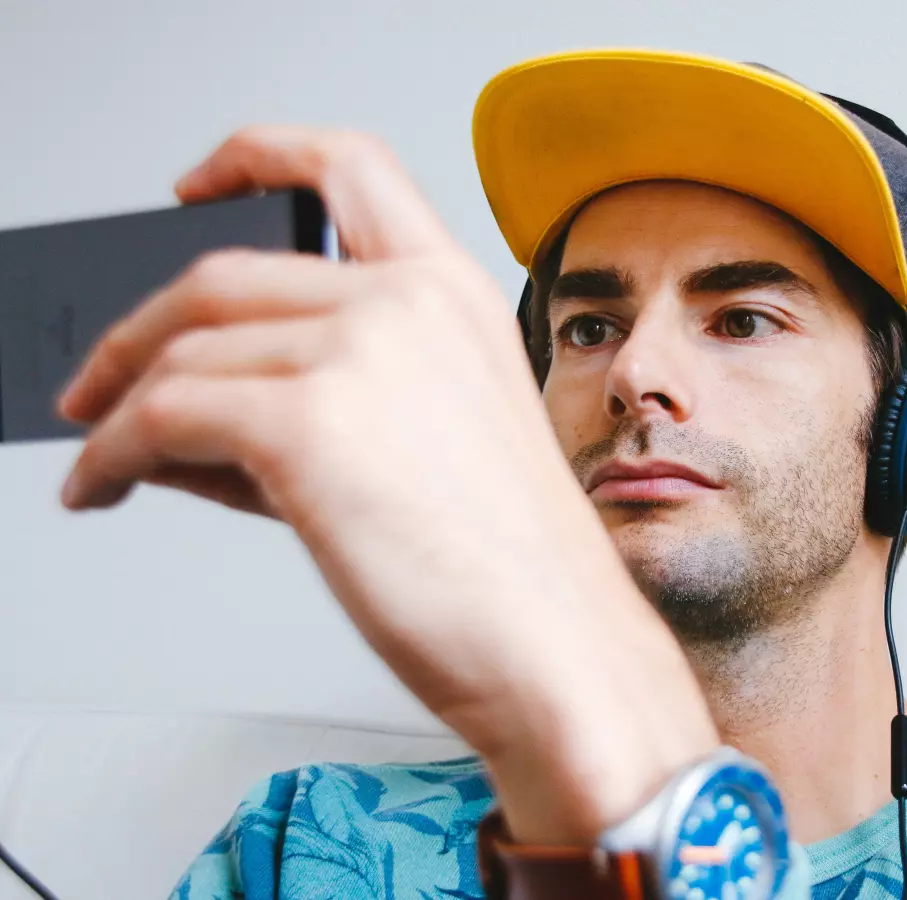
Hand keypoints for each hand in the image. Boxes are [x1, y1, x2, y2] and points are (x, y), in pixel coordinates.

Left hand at [56, 127, 717, 843]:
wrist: (552, 644)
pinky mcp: (306, 422)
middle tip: (101, 381)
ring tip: (107, 456)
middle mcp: (409, 303)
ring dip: (121, 405)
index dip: (255, 156)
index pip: (346, 166)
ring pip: (185, 349)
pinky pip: (163, 415)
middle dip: (139, 330)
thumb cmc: (511, 565)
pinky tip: (107, 483)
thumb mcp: (430, 443)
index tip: (197, 188)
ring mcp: (360, 352)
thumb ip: (319, 398)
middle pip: (224, 272)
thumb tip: (188, 407)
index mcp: (454, 294)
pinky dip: (113, 451)